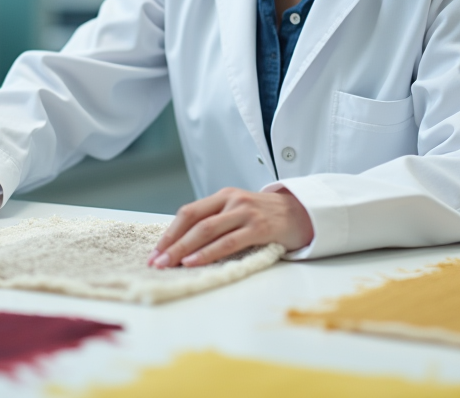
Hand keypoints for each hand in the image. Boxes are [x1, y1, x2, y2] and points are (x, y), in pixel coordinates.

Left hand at [147, 187, 313, 267]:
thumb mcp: (238, 211)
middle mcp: (232, 200)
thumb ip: (216, 221)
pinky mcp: (259, 228)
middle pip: (193, 221)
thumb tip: (184, 245)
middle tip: (156, 262)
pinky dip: (208, 253)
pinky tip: (194, 262)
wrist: (304, 213)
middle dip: (171, 243)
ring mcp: (246, 212)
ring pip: (207, 230)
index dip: (169, 232)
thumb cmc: (267, 216)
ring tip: (169, 265)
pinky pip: (228, 241)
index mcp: (223, 196)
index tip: (155, 252)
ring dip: (184, 249)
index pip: (188, 212)